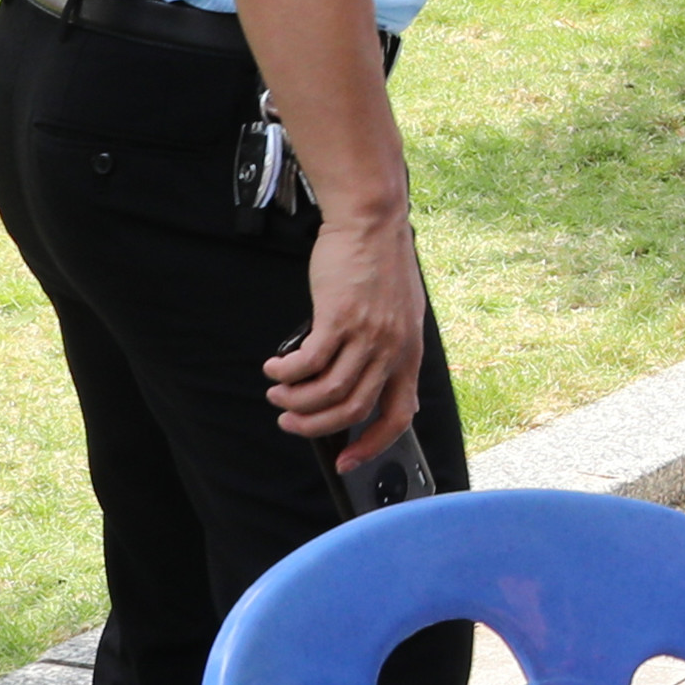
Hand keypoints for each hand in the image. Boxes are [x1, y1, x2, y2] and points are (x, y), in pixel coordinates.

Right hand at [265, 204, 426, 455]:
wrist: (372, 223)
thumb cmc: (380, 265)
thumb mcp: (399, 314)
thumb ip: (387, 348)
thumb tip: (368, 381)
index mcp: (409, 353)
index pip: (399, 415)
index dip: (373, 444)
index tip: (346, 460)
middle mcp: (392, 349)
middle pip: (354, 409)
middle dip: (318, 426)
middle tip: (291, 423)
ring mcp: (366, 335)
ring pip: (327, 390)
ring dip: (295, 399)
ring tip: (278, 393)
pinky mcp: (338, 318)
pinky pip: (307, 361)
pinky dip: (287, 371)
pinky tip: (275, 367)